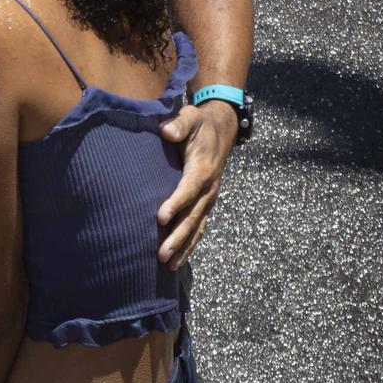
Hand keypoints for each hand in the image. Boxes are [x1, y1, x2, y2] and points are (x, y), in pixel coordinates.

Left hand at [157, 100, 236, 266]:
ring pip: (197, 226)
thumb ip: (179, 124)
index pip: (189, 189)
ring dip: (184, 246)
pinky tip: (177, 260)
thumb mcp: (191, 117)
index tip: (160, 217)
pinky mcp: (206, 202)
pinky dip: (190, 244)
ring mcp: (210, 197)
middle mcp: (210, 187)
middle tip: (161, 254)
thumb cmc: (200, 123)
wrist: (222, 128)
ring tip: (168, 264)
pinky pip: (199, 226)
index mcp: (204, 168)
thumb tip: (167, 131)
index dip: (176, 203)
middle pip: (193, 216)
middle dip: (178, 236)